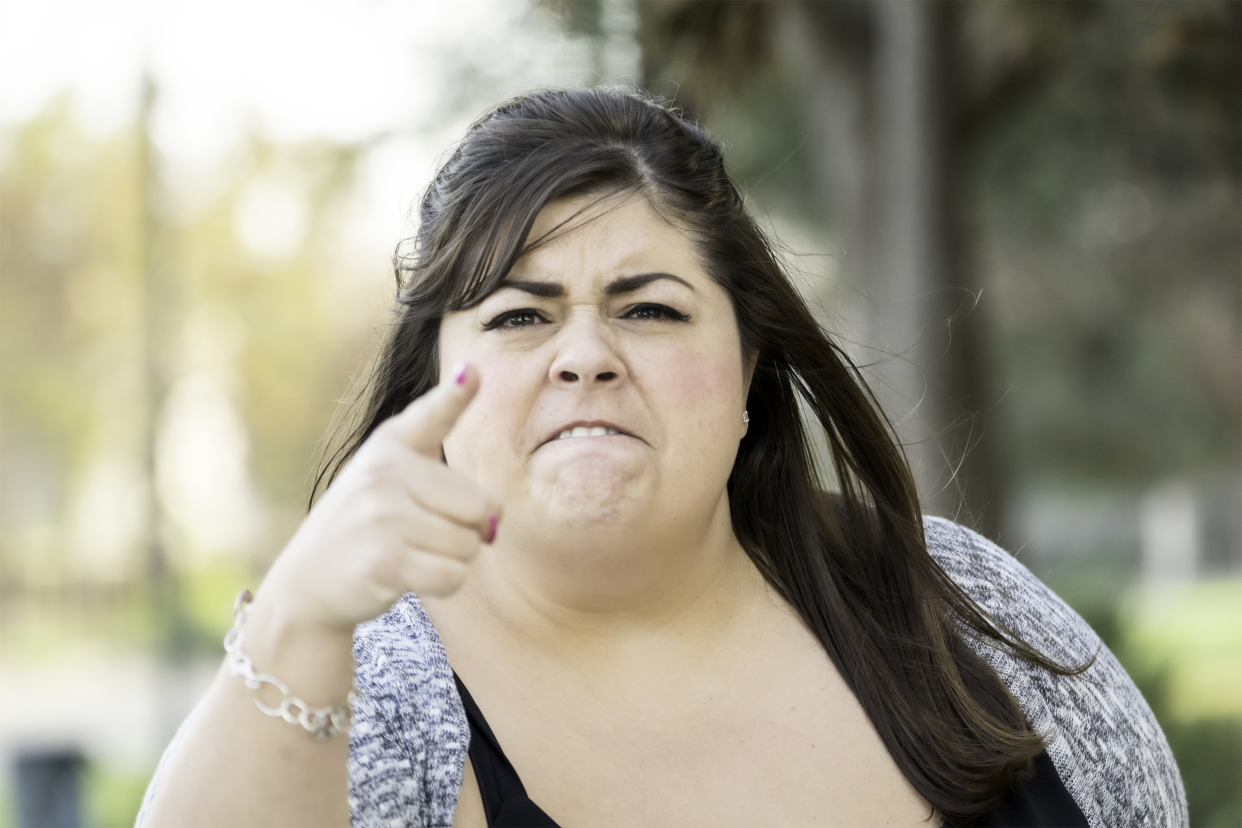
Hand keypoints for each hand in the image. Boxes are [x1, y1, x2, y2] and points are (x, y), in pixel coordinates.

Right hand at [256, 362, 499, 636]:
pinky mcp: (385, 562)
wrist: (307, 580)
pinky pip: (453, 575)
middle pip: (481, 505)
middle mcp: (384, 474)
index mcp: (390, 446)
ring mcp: (382, 517)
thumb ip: (441, 463)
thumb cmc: (366, 523)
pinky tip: (412, 574)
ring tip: (414, 551)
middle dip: (470, 528)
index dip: (455, 393)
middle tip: (430, 532)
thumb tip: (491, 489)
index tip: (472, 368)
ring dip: (454, 558)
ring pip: (469, 544)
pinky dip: (445, 582)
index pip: (432, 415)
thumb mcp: (388, 473)